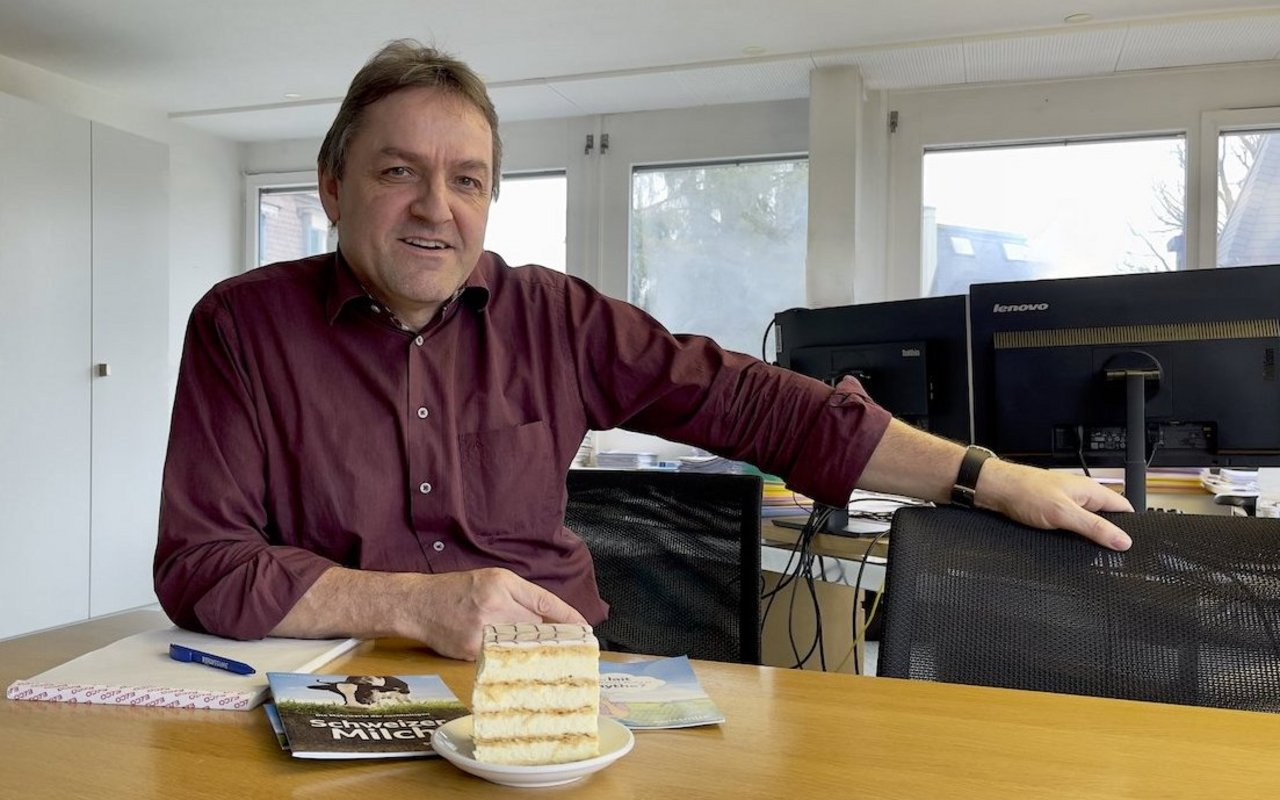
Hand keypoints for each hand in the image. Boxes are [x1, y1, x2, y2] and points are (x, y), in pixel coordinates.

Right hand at [403, 568, 587, 659]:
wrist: (417, 604)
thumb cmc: (456, 590)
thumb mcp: (490, 580)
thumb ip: (519, 596)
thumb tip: (548, 618)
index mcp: (502, 583)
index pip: (544, 601)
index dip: (567, 616)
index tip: (584, 628)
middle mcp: (494, 604)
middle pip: (536, 626)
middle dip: (551, 637)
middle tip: (570, 649)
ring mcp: (482, 629)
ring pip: (520, 645)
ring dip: (531, 651)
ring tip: (545, 659)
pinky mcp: (471, 650)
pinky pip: (498, 657)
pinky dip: (505, 660)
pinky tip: (510, 662)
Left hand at [976, 459, 1134, 550]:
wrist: (996, 489)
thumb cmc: (1026, 492)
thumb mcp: (1064, 513)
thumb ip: (1094, 527)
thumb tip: (1122, 540)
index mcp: (1091, 491)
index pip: (1124, 508)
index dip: (1131, 527)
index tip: (1134, 545)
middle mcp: (1081, 496)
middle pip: (1106, 518)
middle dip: (1109, 535)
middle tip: (1112, 555)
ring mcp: (1067, 503)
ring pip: (1088, 523)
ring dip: (1090, 536)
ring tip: (1092, 554)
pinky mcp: (1054, 512)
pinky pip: (1072, 526)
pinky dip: (1074, 536)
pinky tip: (1071, 546)